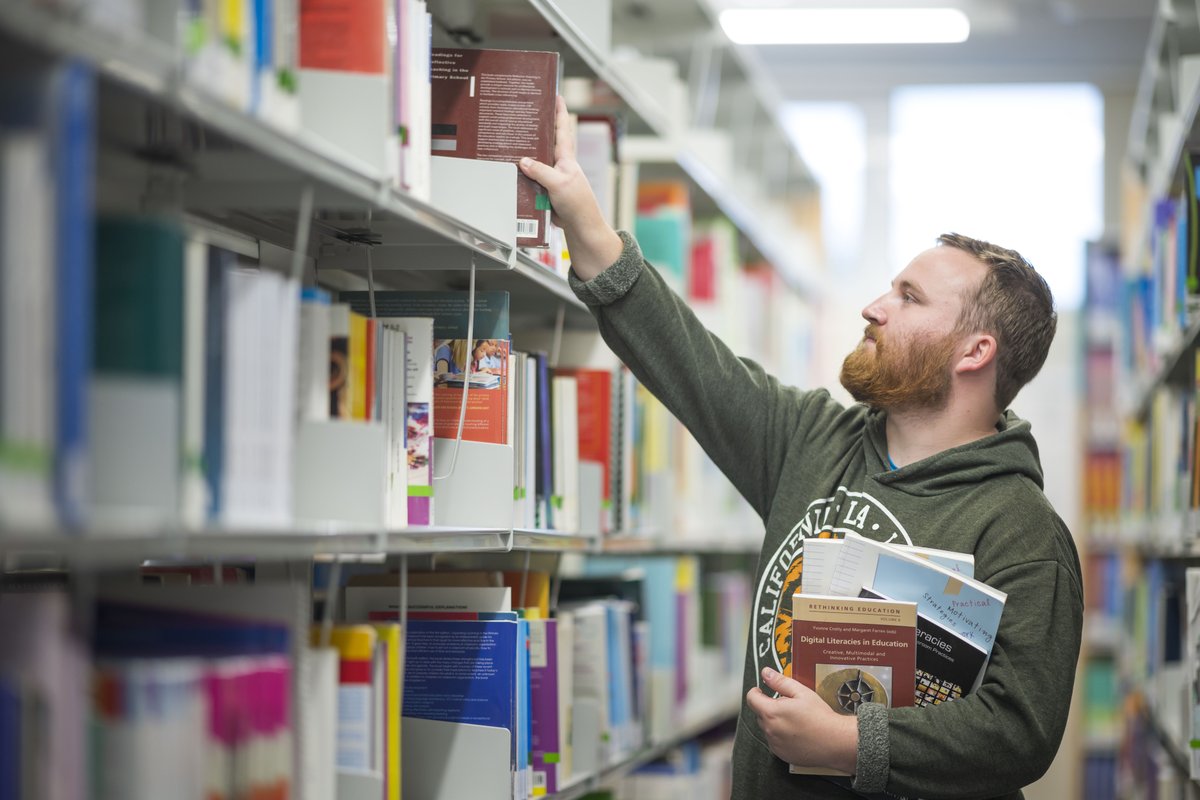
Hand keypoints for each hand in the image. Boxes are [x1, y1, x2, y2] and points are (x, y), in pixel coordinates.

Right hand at [519, 96, 622, 279]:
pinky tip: (509, 172)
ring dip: (523, 156)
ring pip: (534, 162)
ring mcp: (552, 178)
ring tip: (508, 141)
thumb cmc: (578, 204)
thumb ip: (540, 171)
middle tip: (524, 113)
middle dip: (536, 129)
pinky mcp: (545, 191)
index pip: (563, 129)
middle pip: (545, 143)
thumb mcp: (558, 184)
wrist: (580, 227)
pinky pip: (530, 180)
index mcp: (566, 158)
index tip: (555, 94)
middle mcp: (559, 165)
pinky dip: (521, 177)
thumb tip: (523, 161)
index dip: (559, 112)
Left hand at [745, 666, 858, 773]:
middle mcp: (769, 730)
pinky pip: (775, 742)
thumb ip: (780, 681)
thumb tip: (766, 673)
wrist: (835, 742)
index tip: (761, 690)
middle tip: (788, 706)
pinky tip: (797, 733)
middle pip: (760, 714)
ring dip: (774, 722)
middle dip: (769, 707)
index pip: (751, 699)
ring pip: (768, 728)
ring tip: (795, 720)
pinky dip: (780, 736)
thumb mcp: (801, 692)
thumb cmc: (820, 716)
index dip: (756, 692)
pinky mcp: (782, 755)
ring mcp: (775, 744)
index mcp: (771, 712)